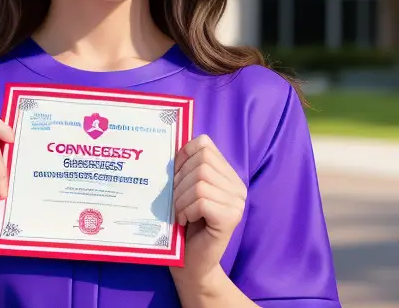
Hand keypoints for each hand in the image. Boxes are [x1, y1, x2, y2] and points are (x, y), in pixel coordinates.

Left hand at [169, 134, 246, 286]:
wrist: (191, 264)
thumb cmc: (184, 225)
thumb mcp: (183, 190)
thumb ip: (184, 168)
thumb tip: (168, 141)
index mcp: (228, 176)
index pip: (204, 144)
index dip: (183, 154)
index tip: (174, 174)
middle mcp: (237, 187)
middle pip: (200, 163)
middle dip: (179, 182)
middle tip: (176, 201)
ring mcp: (237, 203)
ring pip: (200, 182)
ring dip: (180, 199)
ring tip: (180, 213)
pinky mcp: (231, 219)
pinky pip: (202, 200)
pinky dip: (187, 210)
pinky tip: (186, 221)